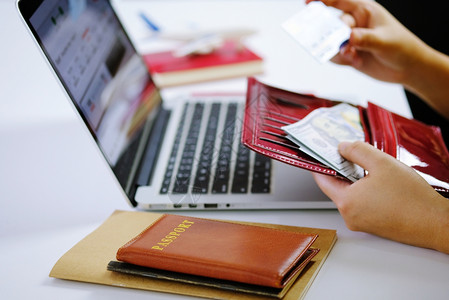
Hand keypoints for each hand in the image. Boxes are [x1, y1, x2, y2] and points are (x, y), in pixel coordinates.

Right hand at [305, 0, 429, 84]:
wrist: (408, 68)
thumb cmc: (402, 47)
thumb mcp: (384, 41)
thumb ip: (365, 39)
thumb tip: (348, 38)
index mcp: (364, 11)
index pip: (340, 2)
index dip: (323, 1)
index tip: (307, 3)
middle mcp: (356, 23)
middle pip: (334, 25)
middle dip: (336, 37)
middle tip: (344, 47)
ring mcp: (352, 39)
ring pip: (332, 42)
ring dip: (340, 52)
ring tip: (354, 58)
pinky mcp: (350, 53)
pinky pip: (335, 56)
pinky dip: (342, 60)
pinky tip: (355, 63)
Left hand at [312, 141, 448, 252]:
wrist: (435, 224)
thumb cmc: (412, 199)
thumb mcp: (382, 163)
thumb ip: (358, 151)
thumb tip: (343, 147)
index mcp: (346, 202)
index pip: (322, 180)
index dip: (322, 163)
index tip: (321, 153)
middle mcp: (350, 216)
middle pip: (337, 188)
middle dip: (343, 170)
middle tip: (350, 154)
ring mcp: (361, 223)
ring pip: (351, 196)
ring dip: (357, 181)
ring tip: (372, 169)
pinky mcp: (373, 226)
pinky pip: (363, 204)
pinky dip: (366, 192)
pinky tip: (381, 184)